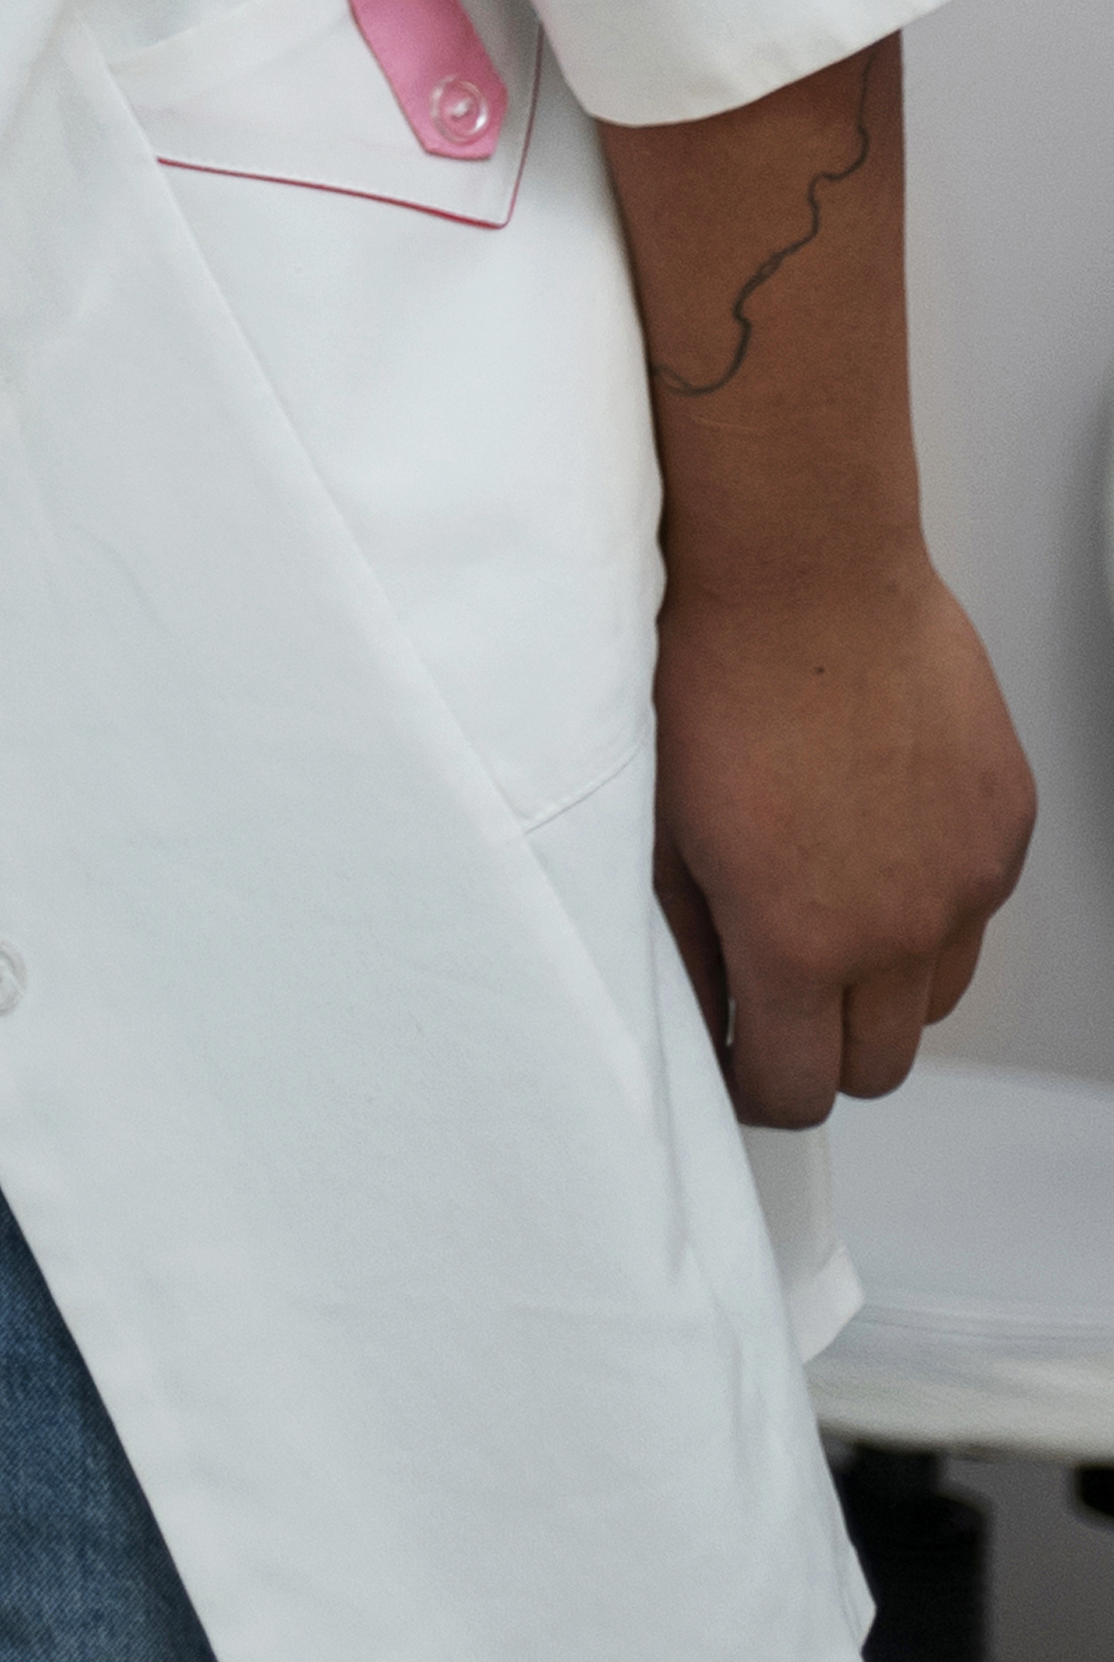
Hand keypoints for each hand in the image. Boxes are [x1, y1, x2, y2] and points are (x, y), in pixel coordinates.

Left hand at [652, 544, 1035, 1125]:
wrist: (800, 571)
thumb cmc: (708, 678)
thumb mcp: (656, 830)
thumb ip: (684, 941)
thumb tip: (696, 1010)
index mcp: (800, 940)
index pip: (796, 1089)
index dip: (756, 1091)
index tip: (732, 1067)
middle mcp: (899, 928)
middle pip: (876, 1066)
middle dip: (819, 1052)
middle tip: (769, 1005)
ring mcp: (966, 880)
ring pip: (934, 1000)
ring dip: (880, 990)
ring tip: (820, 924)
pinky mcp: (1005, 826)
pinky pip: (972, 912)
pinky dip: (928, 908)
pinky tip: (868, 847)